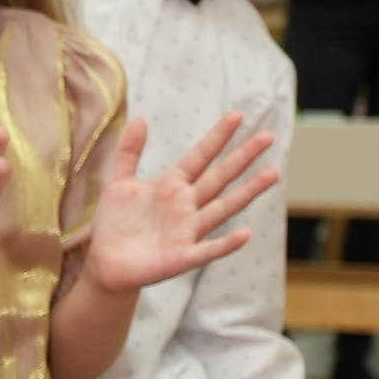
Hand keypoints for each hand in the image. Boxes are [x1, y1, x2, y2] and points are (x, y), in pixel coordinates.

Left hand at [87, 111, 277, 297]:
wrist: (106, 262)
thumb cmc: (115, 223)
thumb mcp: (118, 182)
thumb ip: (128, 152)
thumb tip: (140, 118)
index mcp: (172, 185)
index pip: (200, 156)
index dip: (217, 137)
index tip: (237, 115)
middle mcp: (186, 206)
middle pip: (219, 177)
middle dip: (243, 157)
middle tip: (267, 137)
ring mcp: (187, 231)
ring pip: (223, 208)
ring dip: (247, 192)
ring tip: (272, 173)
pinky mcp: (181, 257)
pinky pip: (207, 250)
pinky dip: (226, 244)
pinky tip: (245, 234)